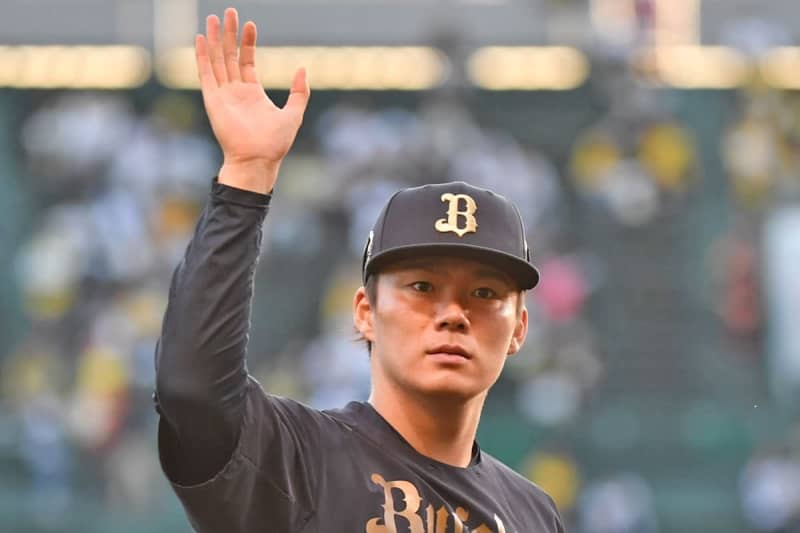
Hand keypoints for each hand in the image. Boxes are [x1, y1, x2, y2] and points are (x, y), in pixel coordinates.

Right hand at [196, 7, 310, 192]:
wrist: (259, 160)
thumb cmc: (275, 143)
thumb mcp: (294, 113)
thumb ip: (299, 92)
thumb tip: (303, 68)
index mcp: (252, 92)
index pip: (246, 61)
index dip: (247, 43)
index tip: (250, 24)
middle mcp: (235, 91)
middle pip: (229, 56)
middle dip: (229, 34)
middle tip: (229, 12)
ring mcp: (223, 95)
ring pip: (217, 61)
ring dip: (215, 40)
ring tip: (214, 18)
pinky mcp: (213, 101)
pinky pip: (206, 74)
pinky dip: (203, 57)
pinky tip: (202, 39)